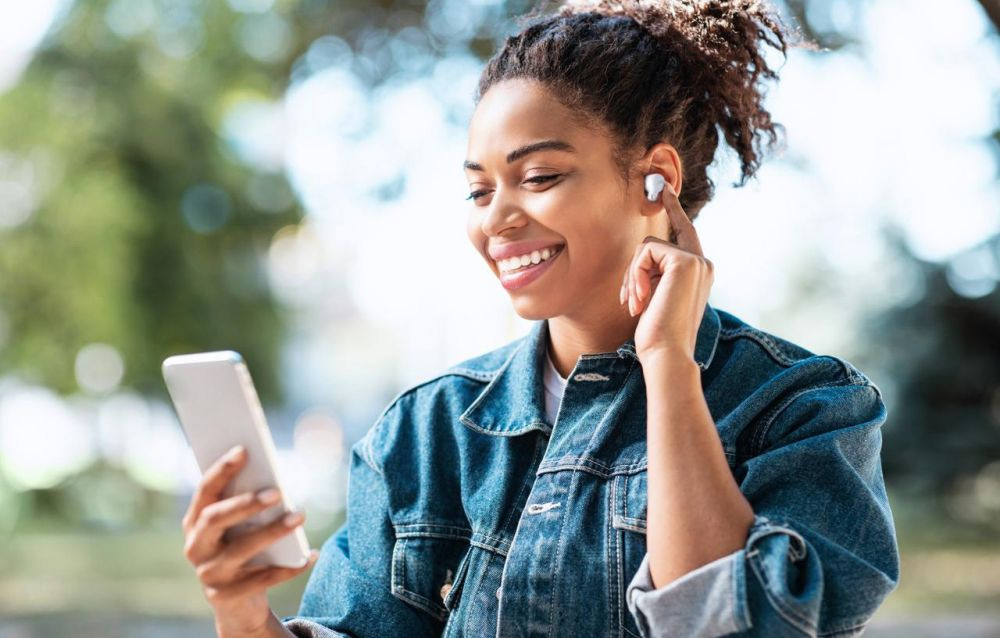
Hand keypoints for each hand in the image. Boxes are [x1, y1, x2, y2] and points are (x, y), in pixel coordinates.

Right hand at [181, 444, 317, 636]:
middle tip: (278, 491)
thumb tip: (273, 479)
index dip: (222, 470)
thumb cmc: (241, 549)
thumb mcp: (238, 528)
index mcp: (194, 522)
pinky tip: (311, 554)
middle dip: (246, 503)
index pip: (205, 491)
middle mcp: (195, 547)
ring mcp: (209, 574)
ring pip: (241, 549)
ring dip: (273, 531)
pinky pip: (263, 579)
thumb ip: (246, 505)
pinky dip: (290, 566)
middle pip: (215, 519)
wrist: (236, 604)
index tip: (244, 450)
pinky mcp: (227, 597)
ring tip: (300, 515)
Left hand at [619, 181, 714, 363]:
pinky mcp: (685, 261)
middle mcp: (703, 263)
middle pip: (655, 243)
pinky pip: (646, 252)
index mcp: (699, 272)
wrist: (667, 353)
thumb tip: (642, 260)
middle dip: (634, 271)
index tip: (662, 187)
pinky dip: (635, 275)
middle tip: (630, 303)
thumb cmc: (657, 334)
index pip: (685, 232)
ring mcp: (696, 260)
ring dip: (632, 278)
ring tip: (636, 306)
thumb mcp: (655, 298)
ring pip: (647, 247)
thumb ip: (654, 275)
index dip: (673, 208)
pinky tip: (641, 299)